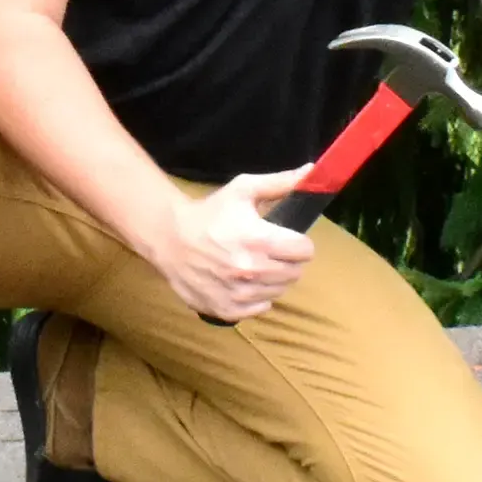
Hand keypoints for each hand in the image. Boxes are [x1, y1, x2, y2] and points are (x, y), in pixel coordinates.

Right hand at [147, 166, 317, 322]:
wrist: (169, 238)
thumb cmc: (209, 213)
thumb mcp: (243, 190)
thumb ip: (280, 183)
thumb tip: (311, 171)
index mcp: (259, 240)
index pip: (305, 251)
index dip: (299, 242)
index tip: (287, 238)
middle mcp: (252, 270)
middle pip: (295, 273)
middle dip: (287, 260)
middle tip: (270, 251)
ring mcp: (239, 293)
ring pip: (279, 292)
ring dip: (272, 279)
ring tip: (254, 264)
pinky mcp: (227, 310)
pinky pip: (260, 308)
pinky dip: (256, 297)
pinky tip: (243, 281)